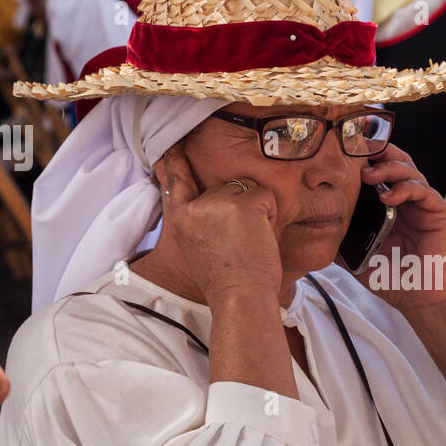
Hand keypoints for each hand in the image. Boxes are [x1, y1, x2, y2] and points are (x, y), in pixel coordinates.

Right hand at [152, 144, 282, 303]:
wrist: (240, 297)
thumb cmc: (226, 281)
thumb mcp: (196, 248)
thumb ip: (198, 222)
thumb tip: (206, 200)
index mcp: (181, 220)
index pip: (177, 184)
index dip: (176, 165)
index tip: (174, 149)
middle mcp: (195, 207)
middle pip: (225, 188)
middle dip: (239, 208)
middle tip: (239, 243)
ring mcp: (219, 203)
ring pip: (247, 189)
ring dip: (256, 211)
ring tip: (250, 240)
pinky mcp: (244, 204)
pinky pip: (266, 195)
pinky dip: (271, 215)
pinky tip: (262, 236)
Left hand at [354, 144, 445, 310]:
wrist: (421, 300)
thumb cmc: (393, 279)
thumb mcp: (359, 257)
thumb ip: (342, 242)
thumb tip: (313, 233)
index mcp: (390, 205)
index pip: (379, 171)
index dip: (365, 159)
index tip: (344, 153)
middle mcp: (408, 200)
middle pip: (396, 162)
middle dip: (378, 153)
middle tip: (358, 152)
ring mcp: (424, 205)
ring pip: (410, 170)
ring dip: (389, 168)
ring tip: (368, 175)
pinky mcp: (438, 213)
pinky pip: (423, 191)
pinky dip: (405, 189)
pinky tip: (388, 197)